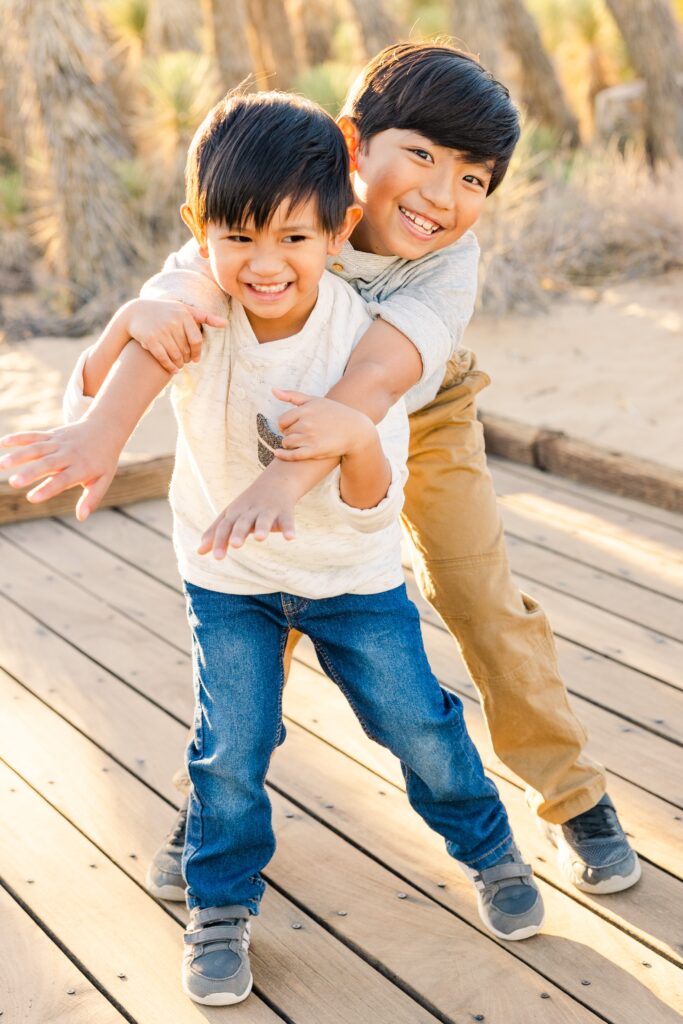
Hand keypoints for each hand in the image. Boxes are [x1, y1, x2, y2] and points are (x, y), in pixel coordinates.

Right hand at [0, 421, 120, 520]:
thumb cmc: (103, 460)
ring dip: (18, 455)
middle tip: (14, 483)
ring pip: (37, 448)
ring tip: (2, 464)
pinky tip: (2, 443)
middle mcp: (68, 455)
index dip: (48, 488)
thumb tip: (81, 517)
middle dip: (30, 472)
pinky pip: (34, 435)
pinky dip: (18, 437)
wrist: (105, 429)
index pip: (63, 480)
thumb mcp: (104, 480)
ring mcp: (58, 443)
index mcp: (81, 468)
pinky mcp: (51, 435)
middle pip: (47, 463)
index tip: (32, 498)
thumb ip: (92, 498)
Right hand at [126, 299, 226, 372]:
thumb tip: (226, 324)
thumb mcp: (185, 310)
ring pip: (176, 355)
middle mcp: (173, 322)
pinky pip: (163, 358)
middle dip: (187, 358)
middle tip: (185, 362)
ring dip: (179, 364)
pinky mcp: (150, 339)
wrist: (136, 312)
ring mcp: (161, 331)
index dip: (197, 352)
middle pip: (186, 349)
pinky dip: (169, 366)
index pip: (196, 340)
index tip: (195, 359)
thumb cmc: (166, 311)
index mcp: (184, 315)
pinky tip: (173, 370)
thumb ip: (206, 317)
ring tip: (180, 366)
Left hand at [198, 475, 295, 558]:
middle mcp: (250, 511)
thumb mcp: (231, 515)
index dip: (220, 541)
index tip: (218, 558)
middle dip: (239, 533)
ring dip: (262, 528)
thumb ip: (215, 533)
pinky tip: (290, 538)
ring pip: (264, 520)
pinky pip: (287, 520)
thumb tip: (198, 552)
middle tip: (235, 545)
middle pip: (242, 522)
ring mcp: (268, 510)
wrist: (276, 481)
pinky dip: (288, 528)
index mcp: (235, 513)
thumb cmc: (249, 504)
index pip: (224, 527)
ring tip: (260, 538)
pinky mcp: (285, 511)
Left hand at [273, 388, 374, 461]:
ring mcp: (310, 438)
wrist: (356, 431)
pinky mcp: (315, 451)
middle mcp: (306, 423)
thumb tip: (272, 390)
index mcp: (305, 410)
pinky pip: (292, 455)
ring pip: (287, 443)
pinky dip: (283, 455)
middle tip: (301, 435)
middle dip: (290, 434)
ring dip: (289, 444)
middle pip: (285, 432)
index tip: (292, 427)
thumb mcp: (315, 401)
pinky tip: (279, 454)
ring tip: (299, 442)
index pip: (282, 421)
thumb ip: (292, 396)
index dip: (285, 425)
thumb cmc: (334, 413)